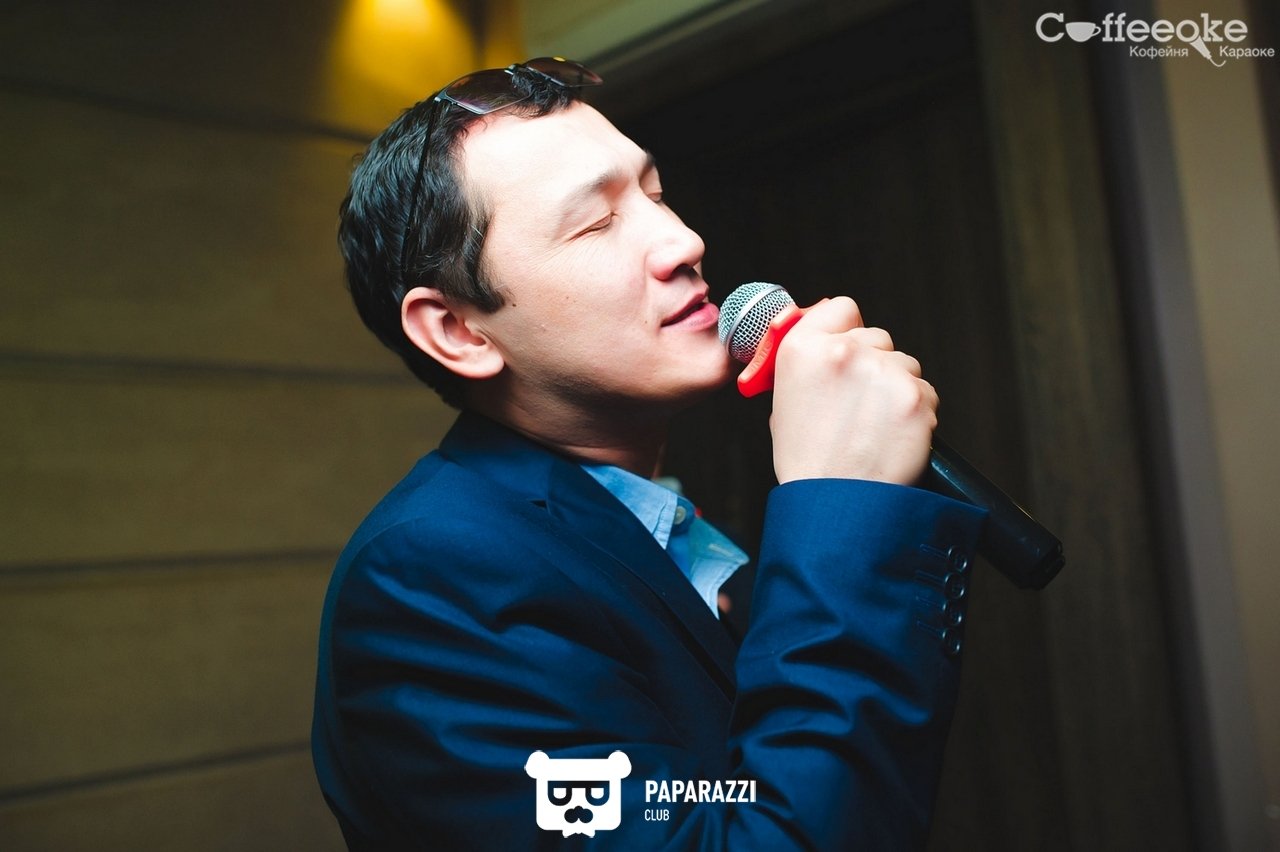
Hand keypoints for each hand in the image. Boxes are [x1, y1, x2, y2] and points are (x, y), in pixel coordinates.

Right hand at [769, 297, 937, 484]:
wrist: (836, 508)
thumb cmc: (809, 463)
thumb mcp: (783, 403)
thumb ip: (807, 365)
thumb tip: (832, 341)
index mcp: (802, 349)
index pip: (841, 308)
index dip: (847, 331)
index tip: (848, 349)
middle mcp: (843, 352)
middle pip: (878, 337)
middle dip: (875, 365)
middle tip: (859, 406)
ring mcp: (883, 372)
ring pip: (905, 365)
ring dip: (897, 389)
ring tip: (874, 428)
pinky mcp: (915, 396)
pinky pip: (925, 392)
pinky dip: (915, 413)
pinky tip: (893, 438)